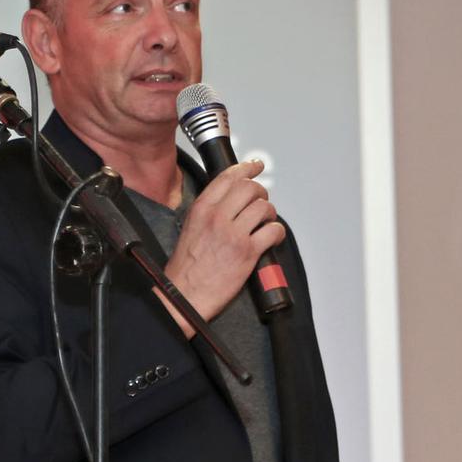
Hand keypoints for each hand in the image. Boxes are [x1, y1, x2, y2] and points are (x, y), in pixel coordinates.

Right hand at [162, 159, 284, 325]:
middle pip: (250, 188)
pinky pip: (273, 231)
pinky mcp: (247, 252)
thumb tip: (229, 200)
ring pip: (264, 207)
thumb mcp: (190, 228)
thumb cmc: (186, 268)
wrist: (183, 295)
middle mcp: (217, 217)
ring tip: (266, 222)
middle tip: (261, 201)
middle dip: (261, 192)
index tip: (256, 166)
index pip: (228, 177)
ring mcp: (233, 234)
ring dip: (270, 213)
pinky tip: (272, 238)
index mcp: (201, 209)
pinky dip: (277, 232)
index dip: (247, 168)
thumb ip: (209, 210)